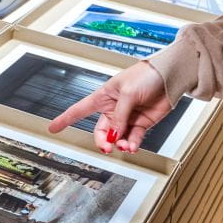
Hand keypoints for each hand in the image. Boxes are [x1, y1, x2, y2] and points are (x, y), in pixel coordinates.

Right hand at [47, 61, 172, 153]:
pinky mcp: (142, 123)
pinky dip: (132, 144)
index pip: (79, 110)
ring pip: (117, 137)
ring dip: (119, 144)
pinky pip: (133, 138)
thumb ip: (120, 117)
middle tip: (106, 147)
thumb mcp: (128, 94)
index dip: (65, 119)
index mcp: (104, 96)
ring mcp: (128, 117)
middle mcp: (114, 108)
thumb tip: (114, 136)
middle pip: (101, 131)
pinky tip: (132, 146)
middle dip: (102, 141)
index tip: (53, 128)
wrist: (170, 76)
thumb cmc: (146, 75)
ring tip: (125, 146)